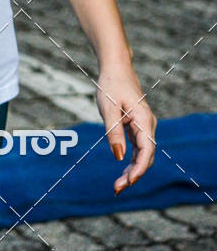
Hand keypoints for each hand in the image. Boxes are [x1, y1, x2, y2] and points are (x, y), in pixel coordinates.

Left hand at [96, 62, 156, 195]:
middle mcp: (148, 125)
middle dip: (134, 174)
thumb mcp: (108, 107)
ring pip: (142, 154)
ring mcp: (144, 126)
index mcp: (144, 120)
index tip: (128, 182)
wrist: (116, 67)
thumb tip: (118, 157)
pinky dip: (131, 160)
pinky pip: (138, 148)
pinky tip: (122, 170)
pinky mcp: (137, 126)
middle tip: (117, 189)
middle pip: (146, 156)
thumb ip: (113, 131)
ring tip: (118, 185)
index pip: (147, 150)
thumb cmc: (111, 84)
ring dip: (132, 170)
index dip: (139, 169)